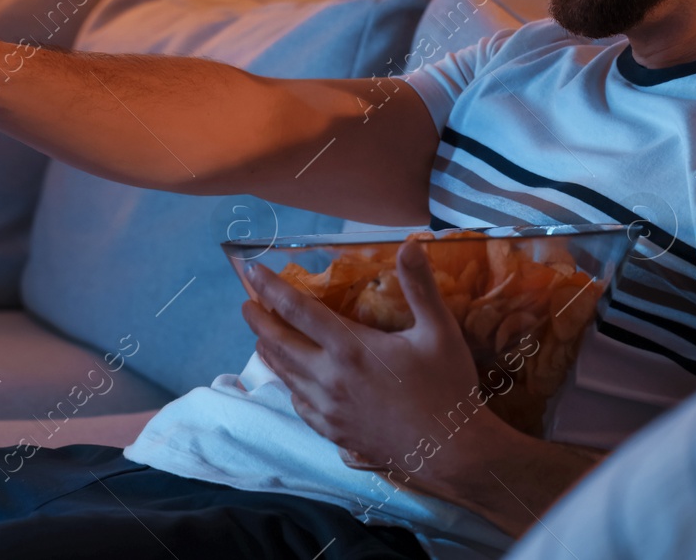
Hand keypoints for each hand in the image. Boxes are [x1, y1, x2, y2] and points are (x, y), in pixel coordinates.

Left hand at [242, 239, 516, 484]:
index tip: (253, 271)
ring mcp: (329, 408)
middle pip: (280, 343)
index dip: (272, 288)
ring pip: (285, 375)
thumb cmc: (447, 387)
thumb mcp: (439, 331)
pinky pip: (300, 405)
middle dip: (259, 320)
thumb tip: (409, 244)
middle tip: (247, 303)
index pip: (298, 310)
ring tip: (260, 337)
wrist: (449, 451)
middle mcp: (330, 378)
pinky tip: (291, 382)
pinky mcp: (334, 432)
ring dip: (269, 351)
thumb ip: (420, 286)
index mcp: (351, 348)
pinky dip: (288, 386)